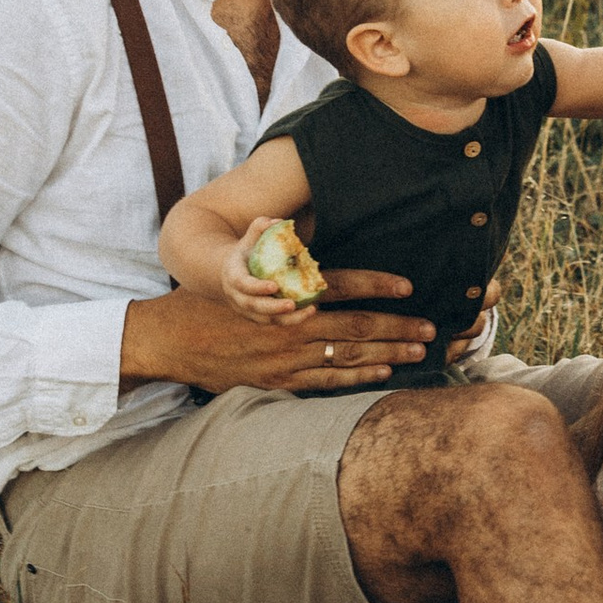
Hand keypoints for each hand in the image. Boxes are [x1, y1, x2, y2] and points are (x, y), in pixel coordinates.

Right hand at [121, 270, 435, 396]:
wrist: (170, 340)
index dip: (377, 287)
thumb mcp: (239, 265)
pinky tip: (384, 372)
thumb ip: (273, 249)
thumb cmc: (207, 296)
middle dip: (397, 328)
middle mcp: (291, 329)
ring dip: (387, 355)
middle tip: (432, 329)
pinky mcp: (278, 383)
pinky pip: (327, 383)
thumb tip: (292, 219)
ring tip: (419, 352)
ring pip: (348, 358)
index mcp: (284, 295)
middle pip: (355, 328)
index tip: (409, 288)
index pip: (340, 287)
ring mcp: (286, 360)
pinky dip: (358, 379)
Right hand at [220, 223, 304, 321]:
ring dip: (287, 318)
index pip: (243, 284)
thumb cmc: (245, 252)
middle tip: (292, 304)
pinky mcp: (257, 317)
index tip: (274, 286)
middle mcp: (237, 297)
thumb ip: (259, 227)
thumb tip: (279, 221)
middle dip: (273, 307)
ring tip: (310, 311)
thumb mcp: (248, 238)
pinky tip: (309, 311)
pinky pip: (274, 322)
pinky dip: (291, 320)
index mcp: (233, 276)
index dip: (257, 287)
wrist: (228, 274)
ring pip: (265, 319)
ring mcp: (246, 310)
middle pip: (254, 306)